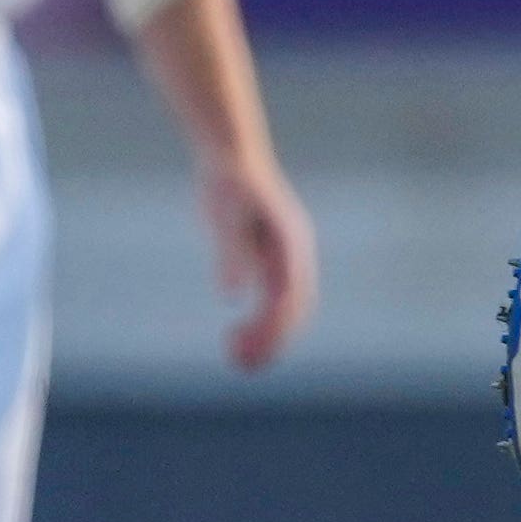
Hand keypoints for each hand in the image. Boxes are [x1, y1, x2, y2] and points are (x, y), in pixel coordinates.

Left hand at [201, 148, 317, 373]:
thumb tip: (232, 296)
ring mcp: (286, 259)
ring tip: (235, 358)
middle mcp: (295, 255)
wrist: (231, 156)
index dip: (272, 327)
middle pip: (294, 309)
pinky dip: (259, 323)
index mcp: (291, 245)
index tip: (245, 348)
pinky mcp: (271, 261)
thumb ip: (231, 255)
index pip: (290, 297)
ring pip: (286, 310)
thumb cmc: (227, 184)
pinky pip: (273, 301)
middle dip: (271, 341)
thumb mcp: (225, 217)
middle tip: (239, 365)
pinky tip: (235, 335)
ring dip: (266, 337)